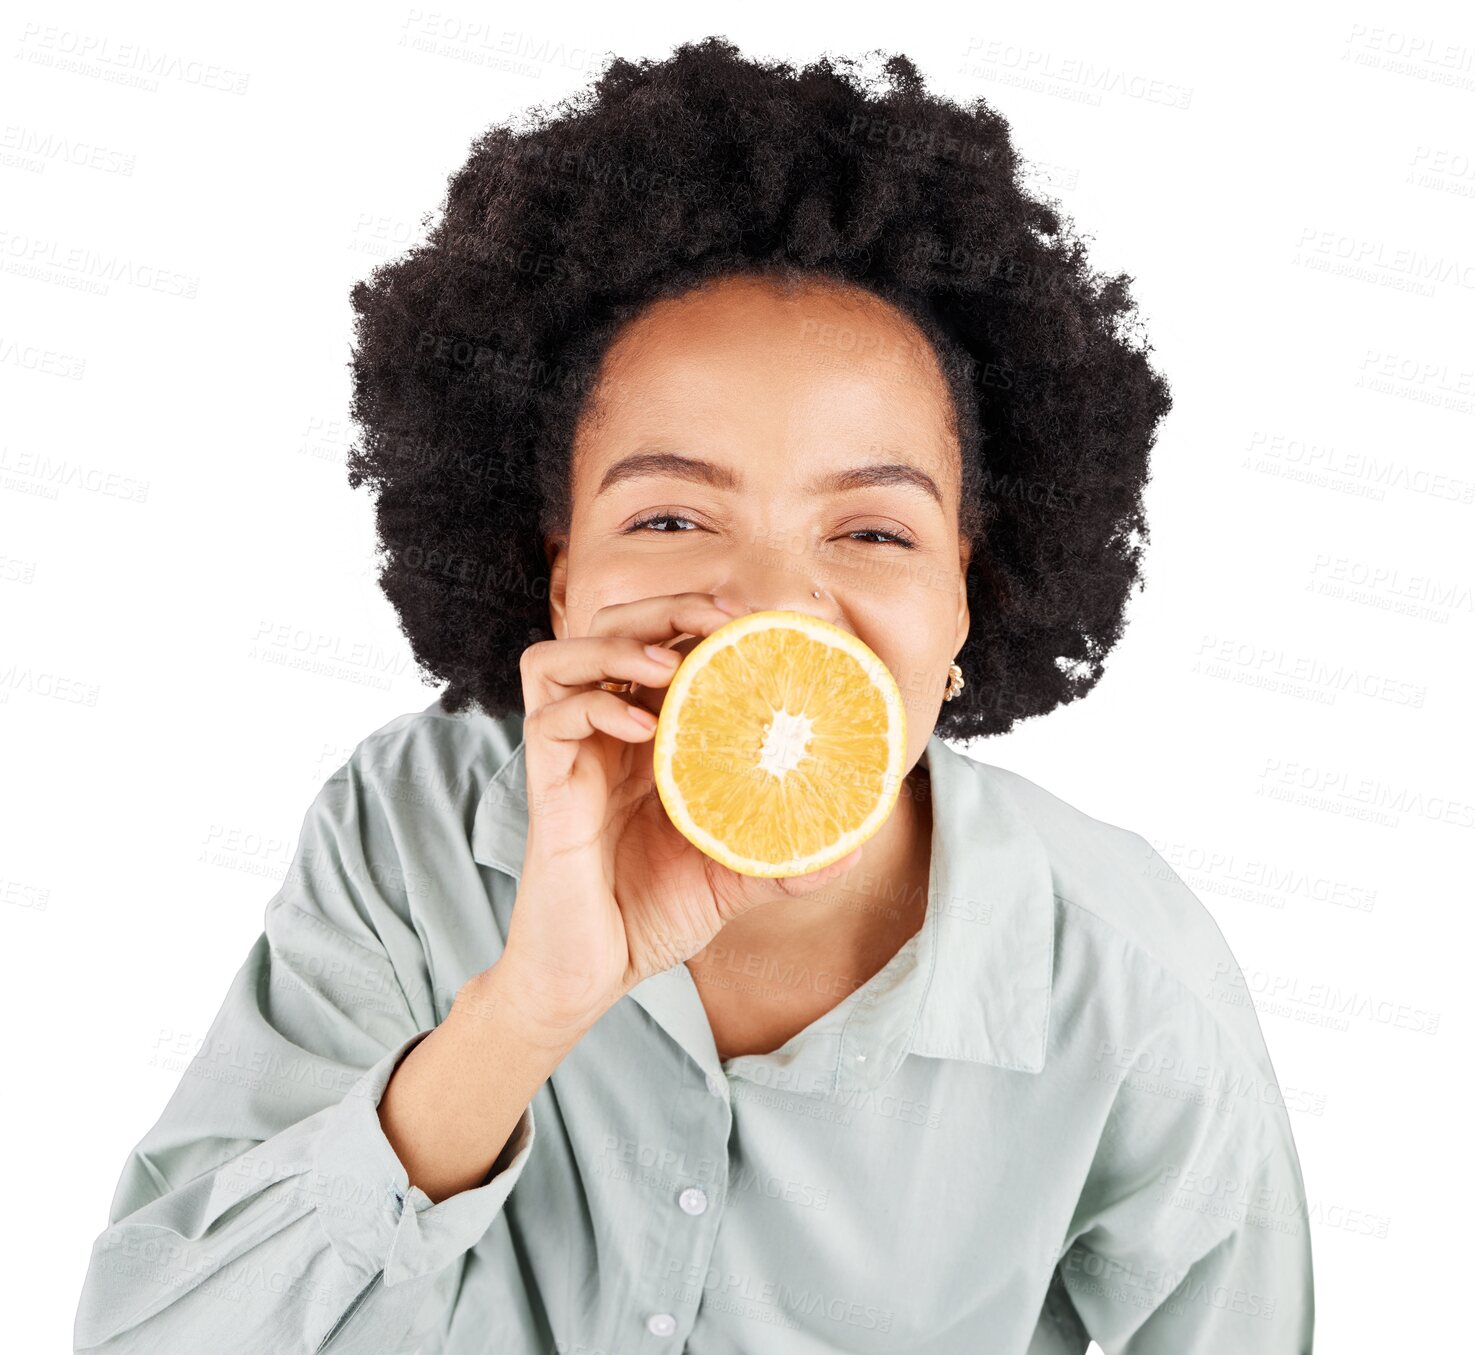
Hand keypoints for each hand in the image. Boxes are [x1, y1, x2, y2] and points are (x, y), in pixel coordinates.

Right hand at [486, 592, 862, 1038]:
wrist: (587, 979)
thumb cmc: (648, 919)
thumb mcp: (731, 883)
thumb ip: (785, 860)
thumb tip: (856, 845)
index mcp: (645, 742)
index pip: (660, 647)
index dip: (699, 618)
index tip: (755, 618)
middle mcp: (602, 737)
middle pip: (611, 631)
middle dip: (664, 608)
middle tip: (722, 618)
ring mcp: (569, 759)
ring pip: (561, 658)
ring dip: (617, 645)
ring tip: (671, 665)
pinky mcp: (545, 789)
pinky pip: (550, 718)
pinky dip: (594, 707)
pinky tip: (642, 730)